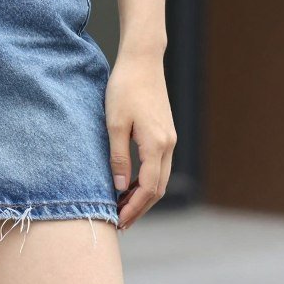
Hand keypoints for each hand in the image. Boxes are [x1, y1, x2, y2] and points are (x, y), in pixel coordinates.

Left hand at [105, 51, 176, 229]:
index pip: (149, 188)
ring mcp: (169, 139)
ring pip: (160, 178)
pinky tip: (129, 184)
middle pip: (158, 188)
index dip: (134, 208)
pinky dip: (145, 180)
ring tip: (121, 207)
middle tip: (119, 222)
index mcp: (156, 145)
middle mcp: (168, 145)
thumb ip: (118, 156)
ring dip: (143, 195)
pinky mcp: (164, 132)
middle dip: (139, 208)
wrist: (142, 61)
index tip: (118, 222)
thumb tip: (119, 187)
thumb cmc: (125, 88)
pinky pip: (158, 165)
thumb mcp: (114, 123)